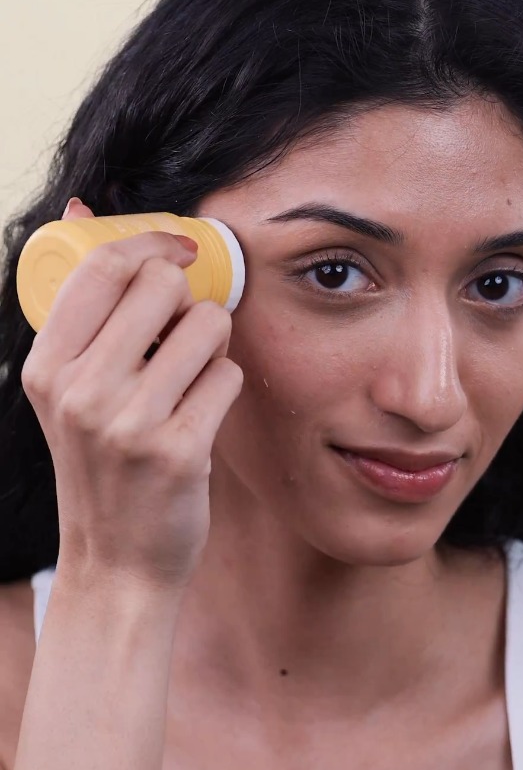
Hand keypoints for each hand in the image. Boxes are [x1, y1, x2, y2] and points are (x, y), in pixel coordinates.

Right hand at [21, 197, 243, 592]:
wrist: (117, 562)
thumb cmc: (100, 461)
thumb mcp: (67, 387)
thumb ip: (81, 305)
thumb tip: (79, 208)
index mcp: (46, 366)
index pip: (103, 265)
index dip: (153, 241)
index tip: (183, 249)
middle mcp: (79, 391)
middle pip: (164, 284)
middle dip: (189, 300)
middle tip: (182, 336)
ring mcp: (127, 424)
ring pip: (207, 325)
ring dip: (212, 345)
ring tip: (190, 381)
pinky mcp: (178, 452)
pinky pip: (229, 376)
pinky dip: (225, 388)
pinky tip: (201, 417)